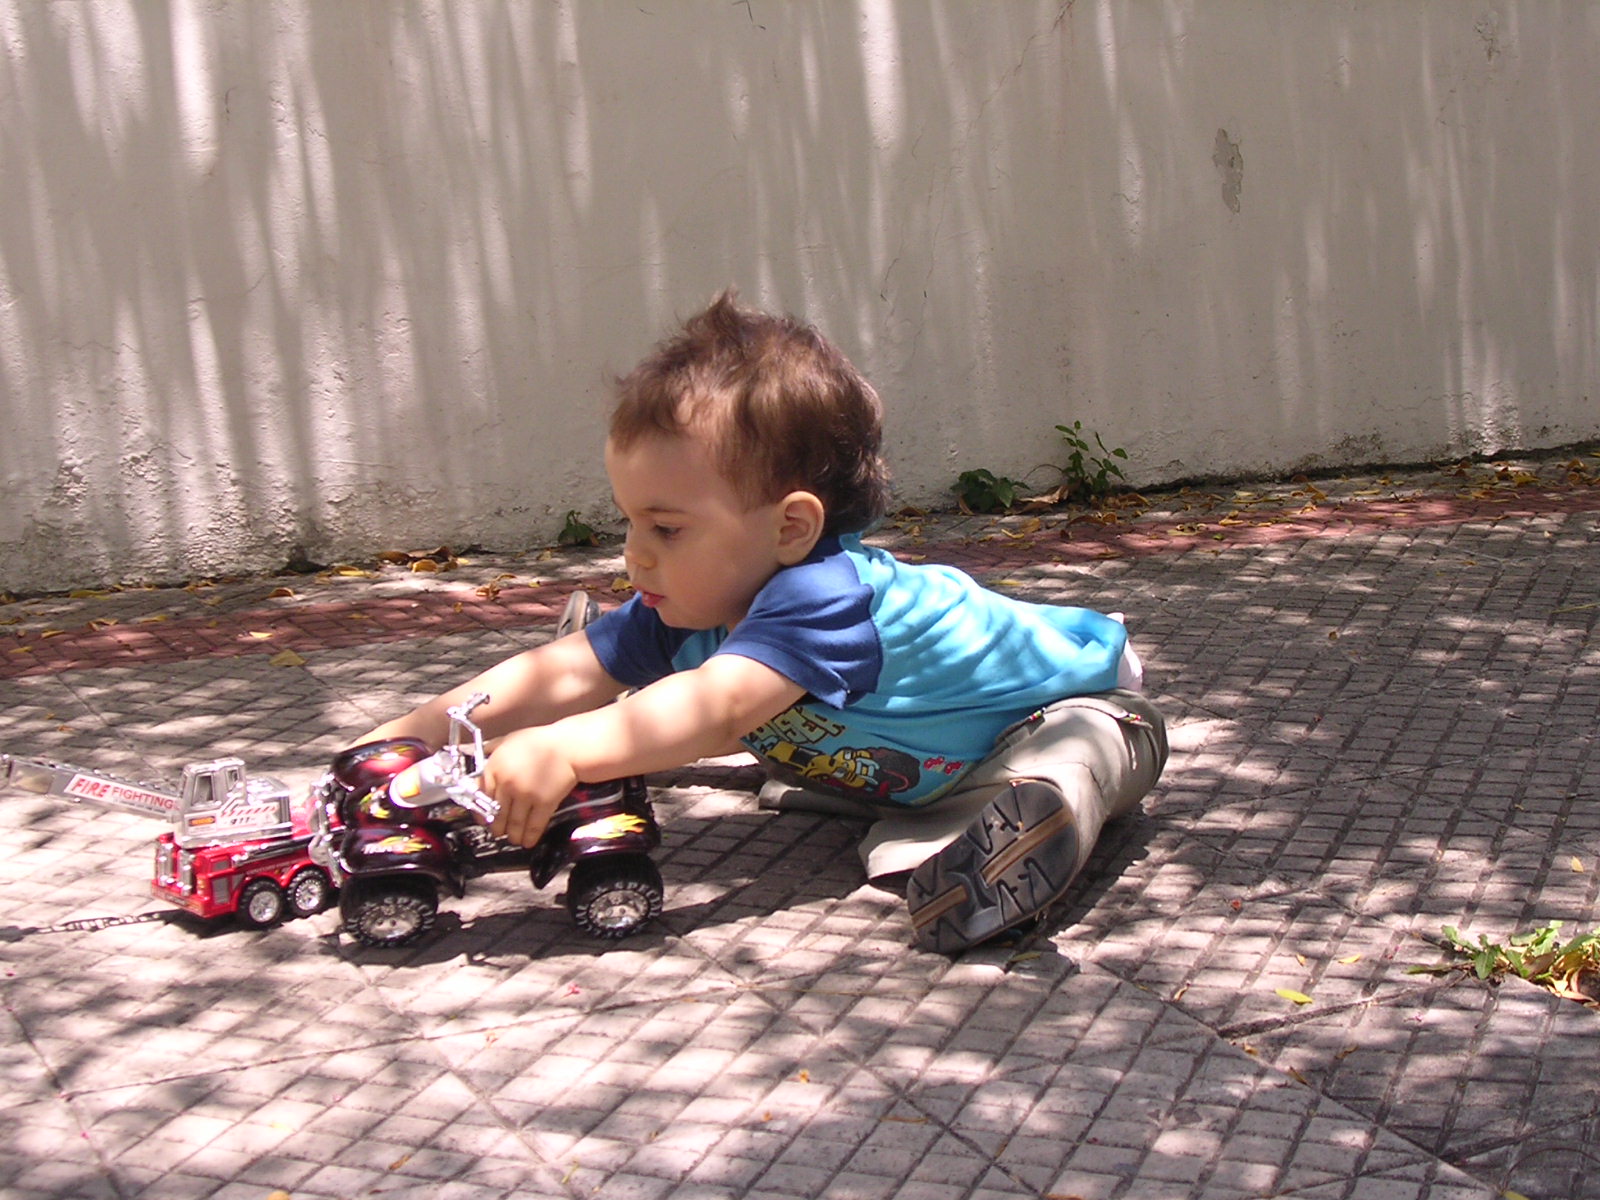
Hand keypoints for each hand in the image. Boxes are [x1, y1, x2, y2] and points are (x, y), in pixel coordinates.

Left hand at [481, 727, 578, 846]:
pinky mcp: (543, 803)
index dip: (482, 811)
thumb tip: (479, 754)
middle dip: (497, 827)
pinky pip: (534, 824)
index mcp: (495, 767)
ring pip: (514, 823)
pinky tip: (528, 842)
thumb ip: (493, 749)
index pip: (481, 796)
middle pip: (497, 813)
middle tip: (498, 832)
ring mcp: (525, 795)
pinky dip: (530, 836)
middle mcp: (507, 783)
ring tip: (513, 839)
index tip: (484, 819)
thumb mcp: (509, 739)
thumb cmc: (539, 741)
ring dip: (513, 835)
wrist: (567, 747)